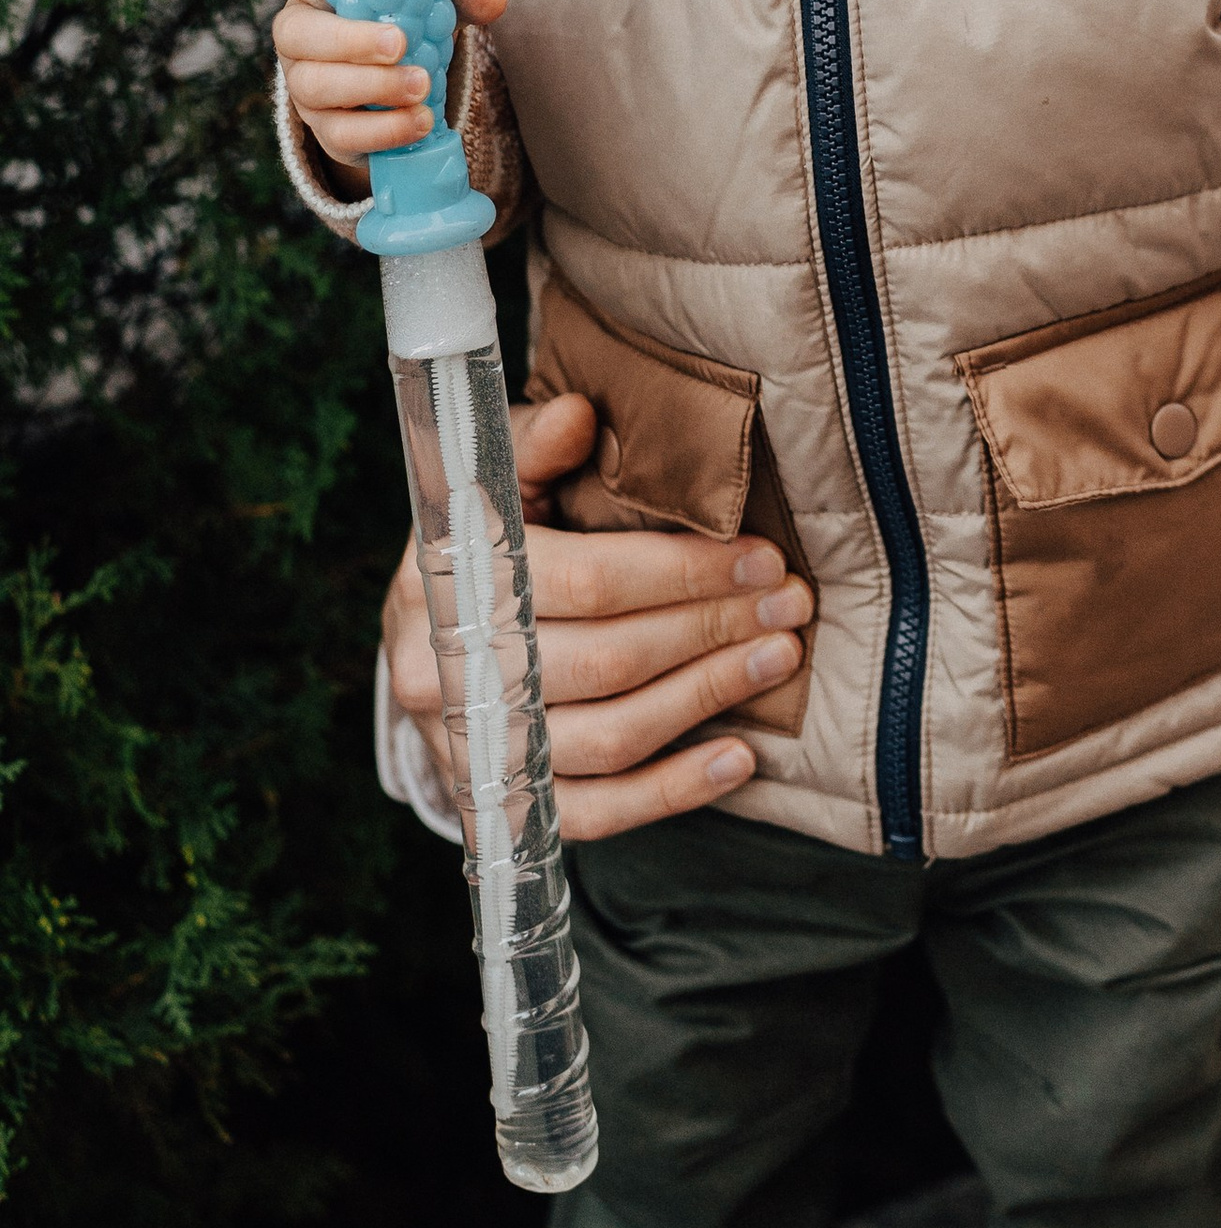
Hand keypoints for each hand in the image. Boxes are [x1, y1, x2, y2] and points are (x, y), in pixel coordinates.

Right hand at [265, 0, 507, 168]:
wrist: (396, 92)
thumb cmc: (405, 24)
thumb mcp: (431, 1)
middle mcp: (299, 34)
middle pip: (298, 33)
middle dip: (349, 39)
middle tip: (399, 42)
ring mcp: (304, 83)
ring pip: (317, 86)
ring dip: (373, 86)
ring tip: (421, 85)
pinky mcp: (324, 128)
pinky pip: (342, 134)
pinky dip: (385, 130)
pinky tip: (420, 121)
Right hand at [384, 392, 812, 836]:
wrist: (423, 638)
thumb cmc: (482, 541)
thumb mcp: (496, 479)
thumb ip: (536, 445)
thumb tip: (580, 414)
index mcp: (449, 576)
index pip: (587, 582)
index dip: (683, 573)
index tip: (763, 559)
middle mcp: (450, 671)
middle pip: (607, 662)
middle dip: (714, 630)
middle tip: (791, 607)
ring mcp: (470, 747)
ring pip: (609, 738)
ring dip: (708, 699)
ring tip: (778, 660)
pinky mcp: (497, 803)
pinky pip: (593, 813)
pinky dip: (672, 790)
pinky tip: (739, 756)